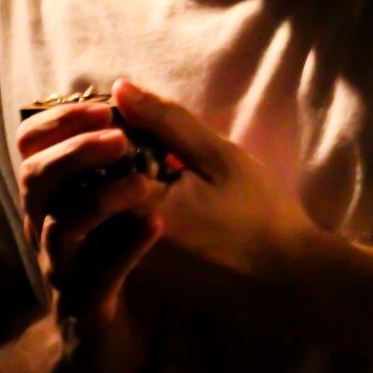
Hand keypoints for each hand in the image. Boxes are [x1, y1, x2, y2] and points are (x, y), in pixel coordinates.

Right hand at [15, 100, 164, 372]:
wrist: (110, 351)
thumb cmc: (115, 264)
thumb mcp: (116, 207)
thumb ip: (115, 158)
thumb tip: (126, 96)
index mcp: (54, 201)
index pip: (32, 149)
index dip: (58, 121)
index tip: (102, 102)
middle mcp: (49, 231)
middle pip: (38, 181)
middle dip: (74, 151)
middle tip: (119, 135)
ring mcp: (65, 271)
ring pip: (62, 228)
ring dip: (101, 198)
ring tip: (143, 181)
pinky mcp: (89, 307)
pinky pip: (99, 277)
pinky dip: (125, 249)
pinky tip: (155, 226)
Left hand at [110, 78, 327, 339]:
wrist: (286, 283)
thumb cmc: (260, 214)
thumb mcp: (219, 158)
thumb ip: (166, 122)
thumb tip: (120, 88)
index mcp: (137, 206)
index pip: (90, 158)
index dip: (107, 132)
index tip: (130, 118)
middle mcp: (120, 242)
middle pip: (86, 190)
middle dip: (104, 161)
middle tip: (143, 145)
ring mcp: (129, 268)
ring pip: (98, 217)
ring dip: (114, 188)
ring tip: (155, 172)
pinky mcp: (142, 284)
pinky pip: (114, 241)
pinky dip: (127, 216)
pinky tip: (163, 205)